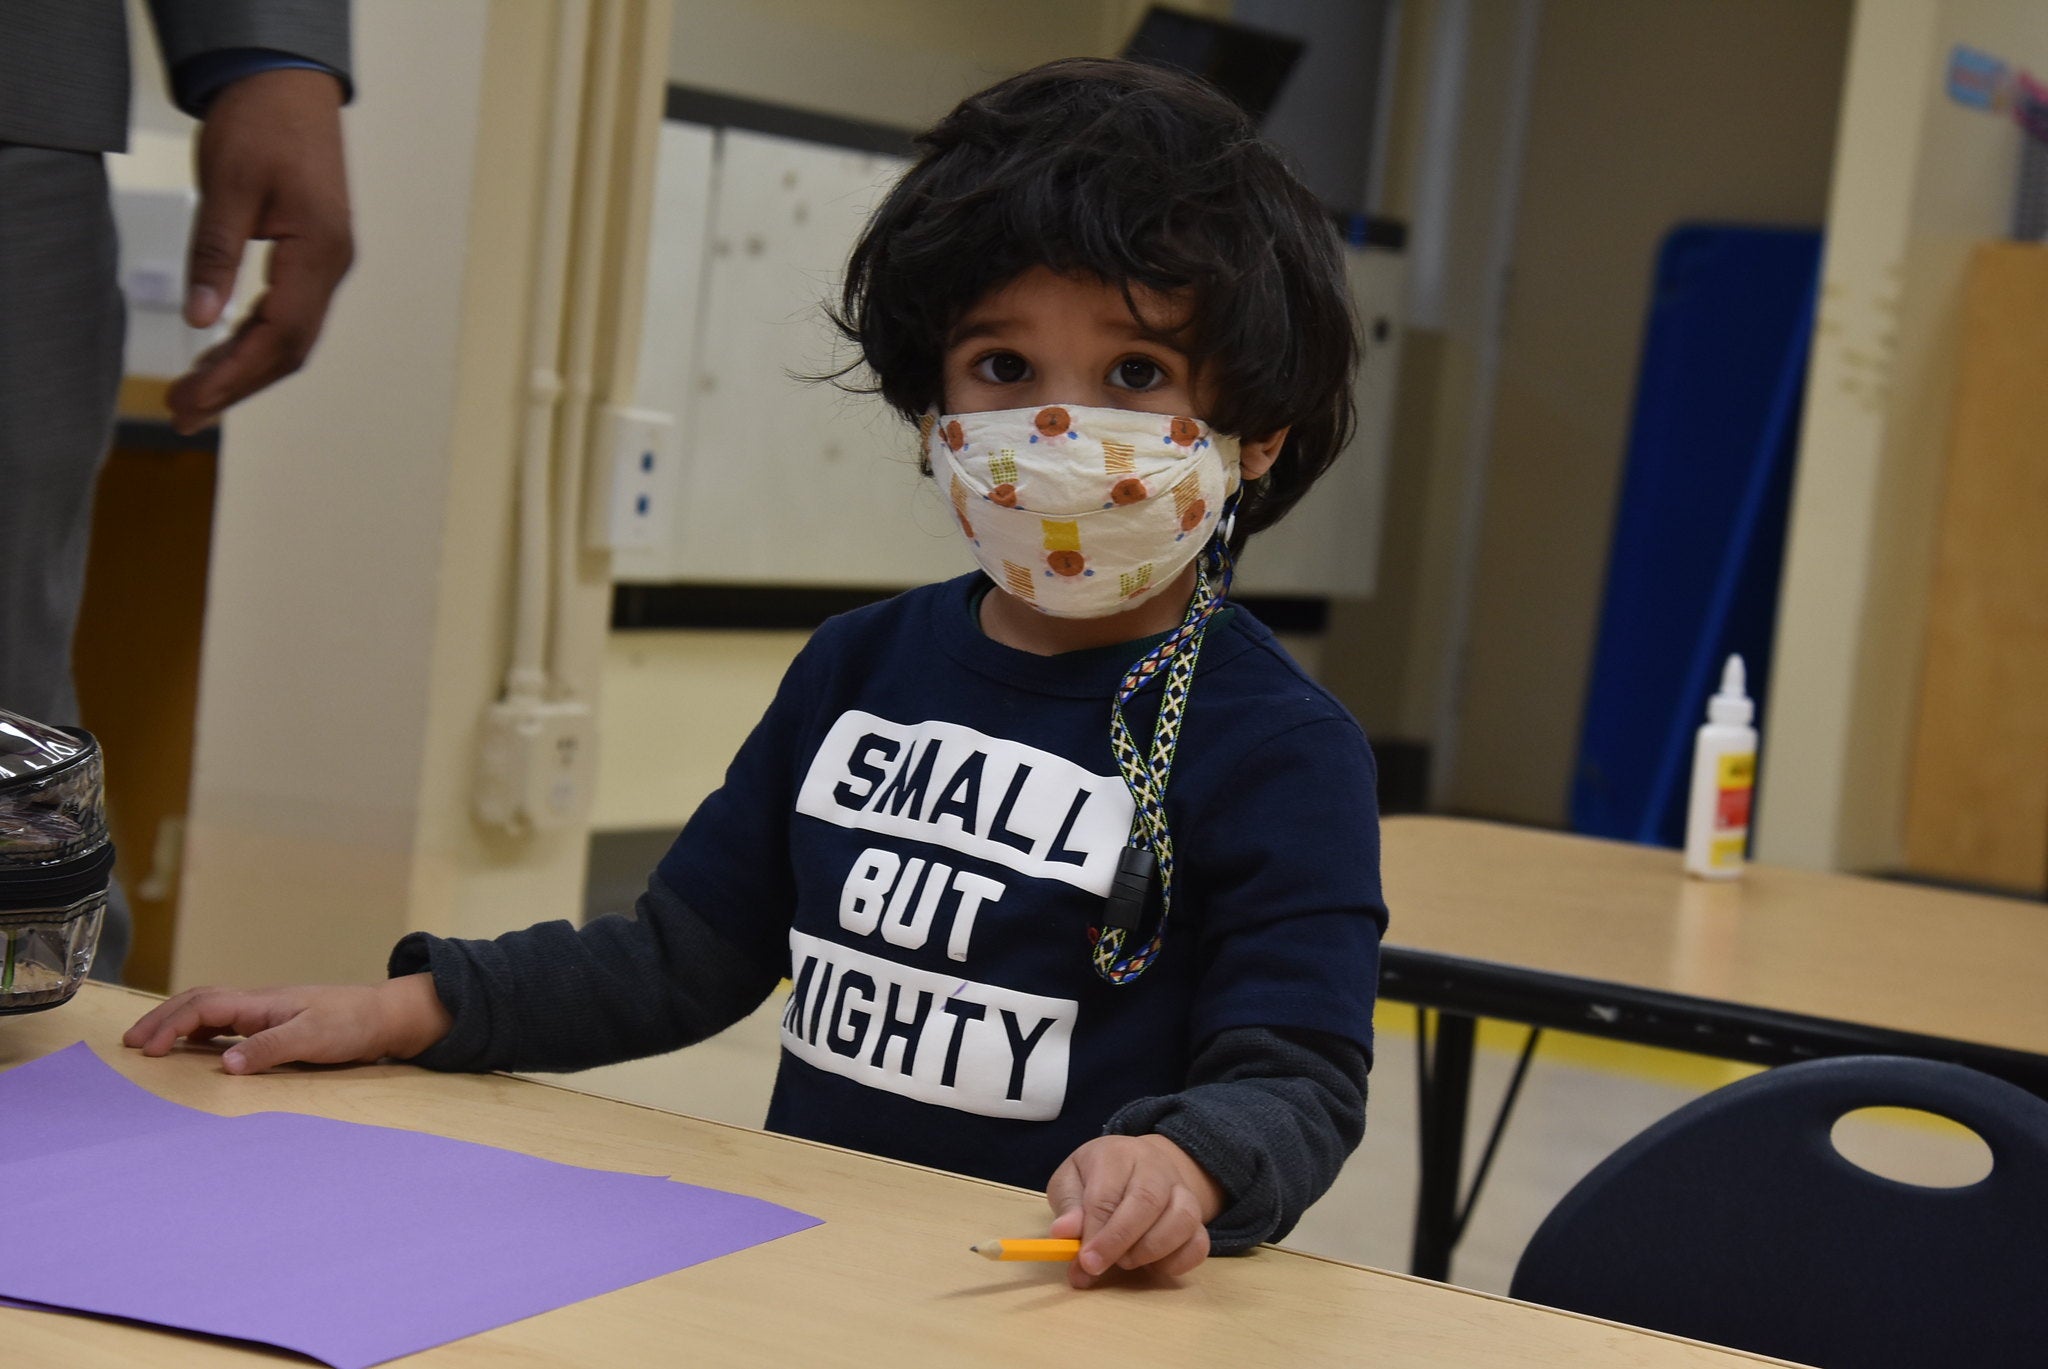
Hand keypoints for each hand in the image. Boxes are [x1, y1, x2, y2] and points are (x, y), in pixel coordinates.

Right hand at [121, 974, 451, 1073]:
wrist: (385, 1016)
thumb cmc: (352, 1025)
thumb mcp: (312, 1038)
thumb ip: (269, 1049)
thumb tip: (224, 1065)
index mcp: (261, 1003)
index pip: (203, 1006)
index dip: (169, 1025)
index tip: (143, 1049)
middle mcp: (257, 1003)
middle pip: (198, 1003)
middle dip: (161, 1020)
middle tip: (129, 1043)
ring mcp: (265, 1012)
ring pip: (210, 1011)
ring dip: (177, 1024)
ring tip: (149, 1044)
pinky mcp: (275, 1024)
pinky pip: (227, 1024)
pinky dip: (201, 1032)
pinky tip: (195, 1047)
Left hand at [168, 67, 352, 434]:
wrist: (288, 83)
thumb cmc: (261, 124)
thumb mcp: (229, 185)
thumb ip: (216, 253)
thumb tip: (201, 321)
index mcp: (319, 252)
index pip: (279, 334)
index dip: (236, 374)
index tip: (193, 399)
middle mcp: (332, 267)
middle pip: (289, 349)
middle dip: (237, 386)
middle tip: (183, 412)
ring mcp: (327, 264)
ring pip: (290, 337)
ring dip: (244, 370)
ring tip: (195, 394)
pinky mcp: (313, 257)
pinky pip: (288, 314)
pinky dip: (252, 341)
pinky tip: (219, 352)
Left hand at [1045, 1134, 1225, 1287]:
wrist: (1140, 1166)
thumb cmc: (1098, 1177)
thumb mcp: (1071, 1181)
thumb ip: (1068, 1207)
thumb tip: (1063, 1234)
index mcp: (1118, 1154)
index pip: (1108, 1193)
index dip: (1096, 1231)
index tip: (1084, 1260)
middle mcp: (1156, 1168)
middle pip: (1148, 1202)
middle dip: (1120, 1241)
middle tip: (1097, 1266)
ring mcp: (1183, 1192)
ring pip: (1182, 1220)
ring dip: (1150, 1251)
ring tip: (1125, 1261)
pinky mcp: (1198, 1220)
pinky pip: (1199, 1244)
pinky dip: (1177, 1262)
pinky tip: (1152, 1266)